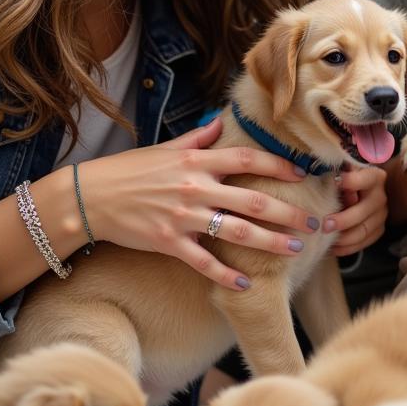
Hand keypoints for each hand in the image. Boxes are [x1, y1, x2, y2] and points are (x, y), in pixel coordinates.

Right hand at [79, 117, 318, 288]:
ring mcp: (183, 217)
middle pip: (253, 201)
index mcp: (198, 161)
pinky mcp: (169, 242)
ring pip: (237, 233)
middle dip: (289, 212)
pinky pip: (204, 262)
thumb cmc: (130, 170)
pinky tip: (247, 284)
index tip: (303, 173)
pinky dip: (226, 276)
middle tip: (316, 221)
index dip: (278, 166)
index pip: (247, 160)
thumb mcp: (166, 148)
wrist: (90, 197)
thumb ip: (199, 137)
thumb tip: (221, 121)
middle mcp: (196, 188)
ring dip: (271, 243)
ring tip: (297, 250)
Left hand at [329, 165, 388, 256]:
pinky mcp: (378, 229)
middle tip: (324, 225)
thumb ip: (338, 174)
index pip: (365, 179)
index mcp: (374, 177)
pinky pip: (364, 243)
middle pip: (364, 211)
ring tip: (325, 239)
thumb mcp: (342, 171)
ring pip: (364, 230)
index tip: (333, 183)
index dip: (350, 182)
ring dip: (344, 238)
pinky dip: (348, 248)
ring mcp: (381, 214)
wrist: (358, 189)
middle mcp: (380, 196)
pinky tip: (333, 247)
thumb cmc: (345, 178)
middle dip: (343, 220)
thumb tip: (331, 183)